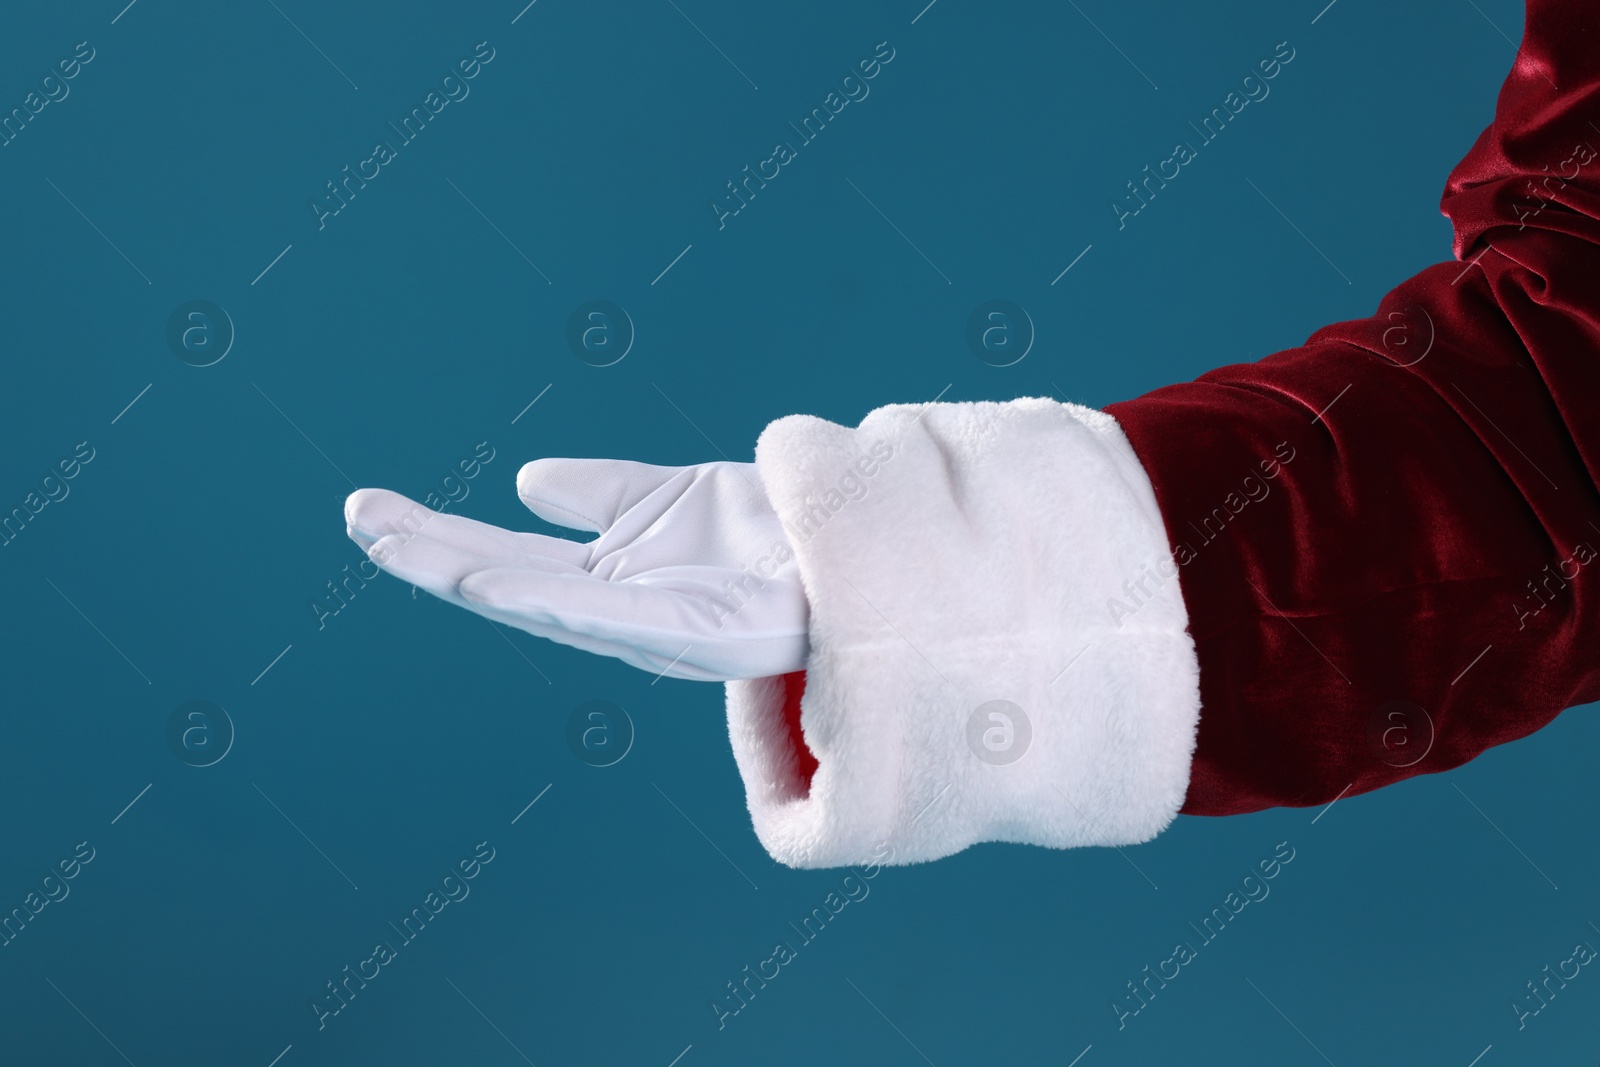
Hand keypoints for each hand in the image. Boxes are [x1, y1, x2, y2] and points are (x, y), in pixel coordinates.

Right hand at [344, 459, 808, 680]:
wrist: (856, 547)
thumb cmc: (770, 533)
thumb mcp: (674, 498)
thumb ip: (603, 494)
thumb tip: (528, 482)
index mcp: (610, 582)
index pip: (506, 560)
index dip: (438, 539)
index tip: (369, 510)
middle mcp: (625, 613)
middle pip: (510, 584)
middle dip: (431, 557)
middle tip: (358, 520)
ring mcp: (663, 630)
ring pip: (551, 608)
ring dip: (472, 579)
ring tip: (401, 550)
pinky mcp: (710, 637)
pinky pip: (624, 624)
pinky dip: (556, 608)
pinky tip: (497, 587)